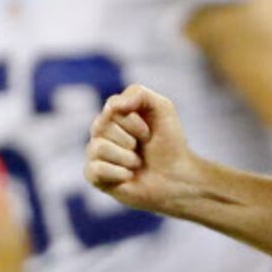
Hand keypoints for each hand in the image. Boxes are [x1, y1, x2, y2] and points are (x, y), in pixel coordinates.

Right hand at [84, 84, 204, 217]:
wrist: (177, 177)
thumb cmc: (169, 143)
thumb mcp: (162, 108)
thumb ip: (138, 94)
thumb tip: (112, 106)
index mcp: (113, 114)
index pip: (112, 109)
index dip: (134, 123)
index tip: (149, 133)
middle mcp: (100, 132)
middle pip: (101, 127)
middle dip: (130, 140)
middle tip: (143, 149)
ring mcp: (95, 154)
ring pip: (99, 148)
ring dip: (127, 158)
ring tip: (137, 164)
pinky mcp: (94, 176)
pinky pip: (95, 169)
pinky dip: (119, 174)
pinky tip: (129, 177)